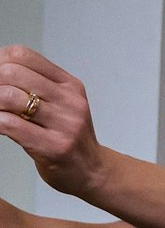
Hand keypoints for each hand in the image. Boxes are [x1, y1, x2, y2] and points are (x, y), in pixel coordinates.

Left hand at [0, 47, 105, 195]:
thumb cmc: (69, 139)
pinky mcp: (53, 146)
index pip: (23, 55)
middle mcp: (70, 101)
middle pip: (13, 73)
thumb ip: (35, 86)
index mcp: (70, 86)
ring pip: (9, 96)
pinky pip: (9, 124)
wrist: (94, 172)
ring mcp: (64, 124)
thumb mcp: (61, 105)